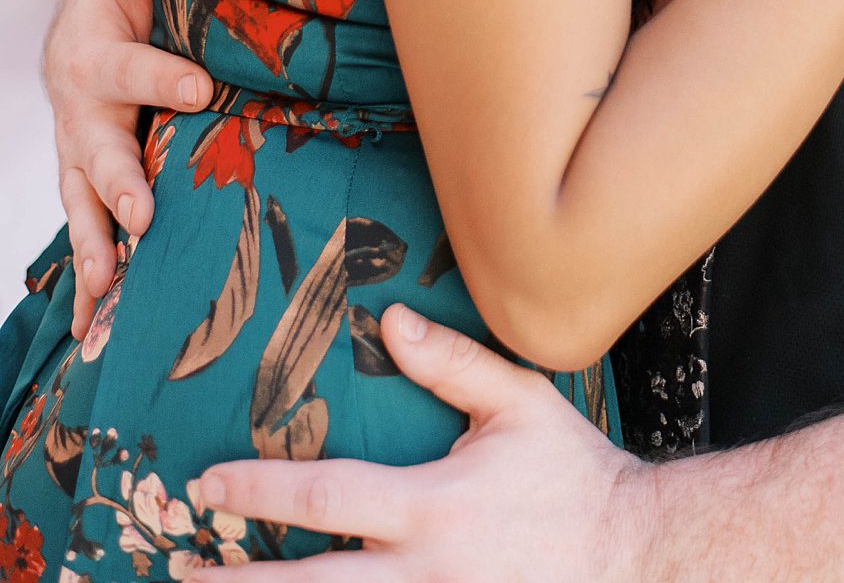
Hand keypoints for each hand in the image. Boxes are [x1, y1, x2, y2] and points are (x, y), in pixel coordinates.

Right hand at [45, 0, 212, 337]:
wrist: (76, 41)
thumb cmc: (115, 2)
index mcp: (98, 58)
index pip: (133, 67)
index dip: (164, 76)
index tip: (201, 89)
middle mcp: (83, 117)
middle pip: (100, 153)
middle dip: (121, 183)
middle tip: (144, 211)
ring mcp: (82, 159)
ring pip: (84, 205)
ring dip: (99, 247)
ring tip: (113, 287)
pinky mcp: (89, 188)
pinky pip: (90, 235)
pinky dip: (94, 281)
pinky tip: (102, 323)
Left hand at [187, 307, 651, 580]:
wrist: (633, 559)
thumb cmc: (573, 475)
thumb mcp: (521, 403)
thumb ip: (454, 362)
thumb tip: (391, 318)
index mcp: (434, 508)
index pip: (326, 497)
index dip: (258, 492)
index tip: (207, 483)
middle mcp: (424, 574)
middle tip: (179, 572)